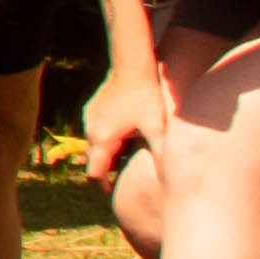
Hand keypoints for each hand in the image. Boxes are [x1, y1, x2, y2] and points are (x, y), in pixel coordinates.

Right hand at [77, 63, 170, 183]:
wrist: (131, 66)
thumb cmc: (144, 97)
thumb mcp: (156, 128)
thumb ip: (160, 154)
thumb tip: (170, 178)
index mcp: (103, 138)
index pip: (94, 171)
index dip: (103, 184)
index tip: (112, 191)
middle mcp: (91, 129)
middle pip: (92, 158)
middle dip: (104, 168)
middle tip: (122, 174)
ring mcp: (89, 117)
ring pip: (93, 143)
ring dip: (105, 151)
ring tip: (125, 153)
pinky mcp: (92, 108)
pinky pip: (95, 129)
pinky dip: (105, 137)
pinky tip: (122, 132)